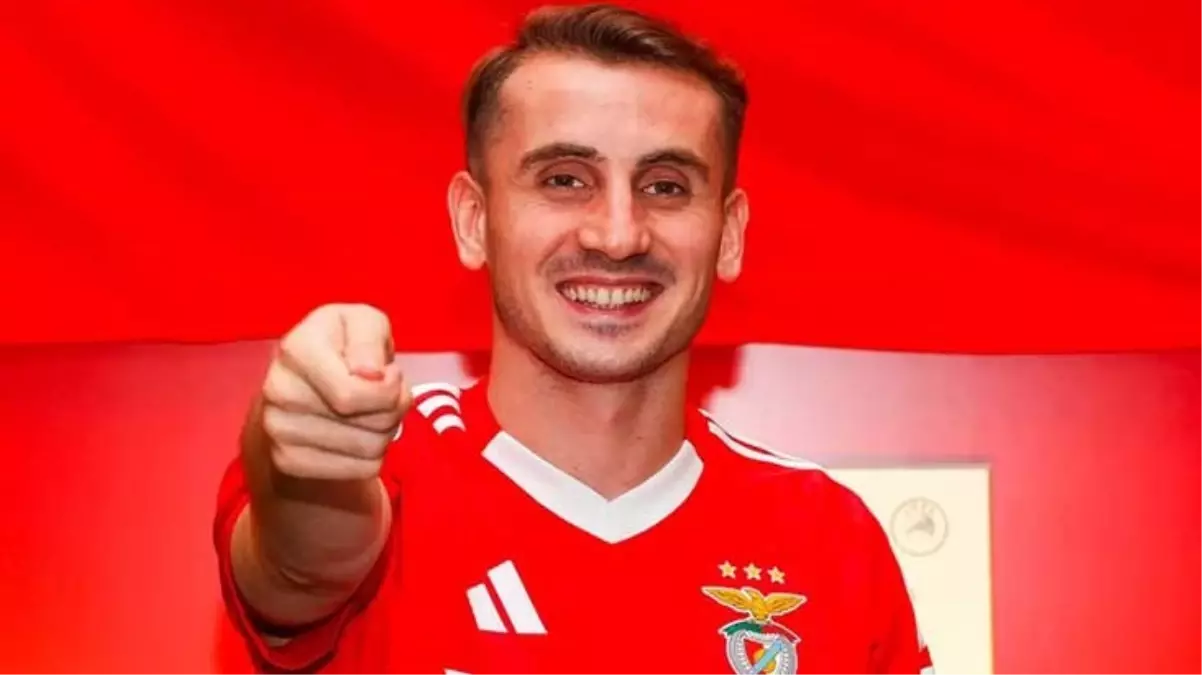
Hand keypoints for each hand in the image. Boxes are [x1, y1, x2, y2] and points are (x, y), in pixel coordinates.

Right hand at [257, 304, 409, 479]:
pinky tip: (356, 433)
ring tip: (370, 411)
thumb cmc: (347, 347)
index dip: (388, 389)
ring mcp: (277, 428)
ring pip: (370, 449)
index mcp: (297, 347)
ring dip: (385, 432)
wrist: (308, 384)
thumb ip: (371, 338)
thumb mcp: (366, 323)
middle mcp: (278, 388)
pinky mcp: (287, 460)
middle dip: (393, 409)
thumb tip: (369, 375)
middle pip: (371, 422)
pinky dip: (371, 456)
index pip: (352, 393)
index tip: (389, 373)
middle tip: (384, 394)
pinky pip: (360, 470)